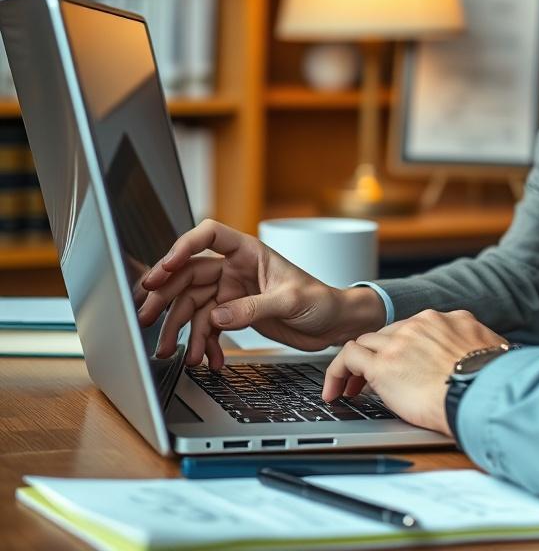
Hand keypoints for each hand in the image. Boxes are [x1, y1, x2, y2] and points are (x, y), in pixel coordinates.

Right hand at [137, 219, 385, 367]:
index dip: (183, 248)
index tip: (166, 268)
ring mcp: (232, 293)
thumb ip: (253, 307)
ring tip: (175, 352)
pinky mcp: (235, 315)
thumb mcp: (290, 301)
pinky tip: (205, 358)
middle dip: (166, 296)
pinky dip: (203, 344)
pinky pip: (208, 327)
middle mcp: (235, 269)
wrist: (334, 324)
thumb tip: (218, 317)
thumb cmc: (321, 301)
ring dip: (181, 330)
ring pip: (193, 306)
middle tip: (147, 317)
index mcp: (249, 252)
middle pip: (189, 275)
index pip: (209, 237)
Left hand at [322, 310, 506, 435]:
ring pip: (366, 342)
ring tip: (351, 387)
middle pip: (389, 333)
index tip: (403, 364)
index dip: (405, 347)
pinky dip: (337, 372)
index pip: (417, 328)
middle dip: (380, 355)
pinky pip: (347, 358)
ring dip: (358, 364)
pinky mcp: (383, 364)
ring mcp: (401, 341)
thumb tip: (481, 360)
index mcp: (452, 320)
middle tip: (374, 379)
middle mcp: (424, 323)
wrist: (483, 395)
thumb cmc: (493, 385)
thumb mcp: (493, 354)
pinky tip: (335, 391)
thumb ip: (478, 350)